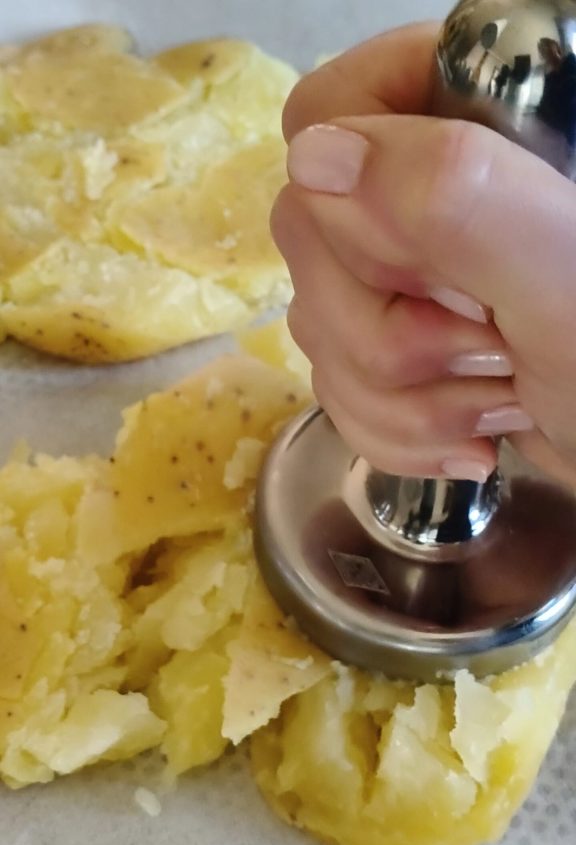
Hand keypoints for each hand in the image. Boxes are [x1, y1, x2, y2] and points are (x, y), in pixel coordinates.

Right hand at [272, 23, 575, 487]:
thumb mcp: (561, 278)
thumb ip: (459, 194)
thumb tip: (315, 155)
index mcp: (475, 115)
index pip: (334, 111)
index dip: (353, 206)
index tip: (428, 270)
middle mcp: (428, 183)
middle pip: (311, 233)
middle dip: (387, 331)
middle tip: (491, 350)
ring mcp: (409, 267)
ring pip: (318, 320)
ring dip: (401, 395)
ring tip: (502, 400)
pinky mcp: (400, 338)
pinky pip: (334, 380)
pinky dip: (399, 430)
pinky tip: (473, 432)